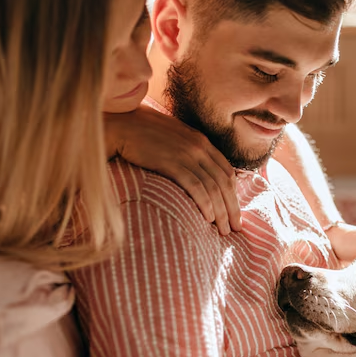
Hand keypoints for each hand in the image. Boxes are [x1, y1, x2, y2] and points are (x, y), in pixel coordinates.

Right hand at [103, 106, 241, 234]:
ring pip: (212, 187)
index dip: (234, 195)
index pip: (227, 171)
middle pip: (224, 182)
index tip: (235, 213)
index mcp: (201, 141)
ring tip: (223, 231)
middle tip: (235, 228)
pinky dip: (204, 203)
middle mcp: (198, 147)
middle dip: (232, 208)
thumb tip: (197, 174)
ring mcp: (186, 154)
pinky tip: (207, 218)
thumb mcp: (174, 139)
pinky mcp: (171, 162)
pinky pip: (194, 186)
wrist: (120, 126)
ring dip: (220, 212)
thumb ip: (188, 153)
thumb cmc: (143, 135)